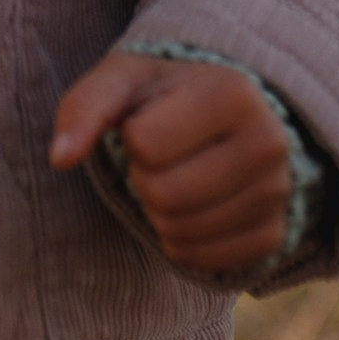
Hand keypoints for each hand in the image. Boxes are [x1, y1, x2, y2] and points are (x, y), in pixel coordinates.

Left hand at [51, 51, 294, 274]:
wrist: (221, 116)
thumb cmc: (161, 94)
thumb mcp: (121, 79)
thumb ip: (84, 107)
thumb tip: (59, 158)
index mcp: (233, 93)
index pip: (146, 145)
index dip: (131, 137)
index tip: (147, 122)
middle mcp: (270, 143)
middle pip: (163, 194)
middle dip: (141, 178)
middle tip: (156, 158)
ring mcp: (279, 193)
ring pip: (182, 231)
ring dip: (156, 211)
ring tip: (172, 178)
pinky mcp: (275, 234)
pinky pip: (203, 260)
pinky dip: (178, 240)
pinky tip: (188, 208)